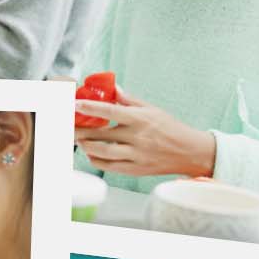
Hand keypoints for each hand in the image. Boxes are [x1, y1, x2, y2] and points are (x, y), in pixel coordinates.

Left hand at [74, 86, 216, 177]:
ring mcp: (136, 155)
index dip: (91, 108)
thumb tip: (113, 89)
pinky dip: (96, 160)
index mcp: (141, 119)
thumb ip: (129, 100)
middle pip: (101, 135)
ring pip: (103, 152)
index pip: (111, 112)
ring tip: (78, 139)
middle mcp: (138, 138)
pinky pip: (110, 166)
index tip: (75, 105)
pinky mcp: (136, 169)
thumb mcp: (152, 109)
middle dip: (81, 131)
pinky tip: (90, 153)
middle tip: (68, 126)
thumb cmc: (171, 128)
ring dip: (86, 146)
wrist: (190, 152)